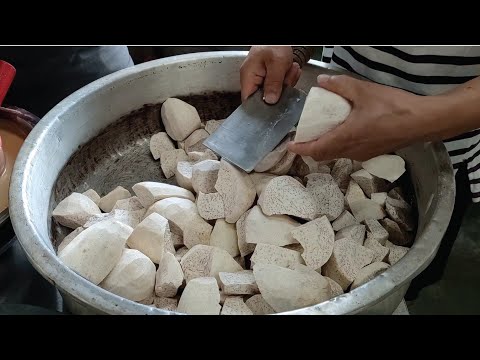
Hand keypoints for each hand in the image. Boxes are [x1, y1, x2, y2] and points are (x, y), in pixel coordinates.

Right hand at [240, 46, 301, 103]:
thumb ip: (273, 83)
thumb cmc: (274, 45)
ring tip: (289, 69)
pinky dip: (287, 78)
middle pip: (264, 98)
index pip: (248, 102)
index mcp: (248, 78)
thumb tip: (270, 101)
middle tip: (286, 77)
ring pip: (275, 92)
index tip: (274, 105)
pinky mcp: (270, 78)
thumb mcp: (276, 63)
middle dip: (279, 90)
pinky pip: (280, 85)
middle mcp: (253, 80)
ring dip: (286, 82)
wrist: (280, 37)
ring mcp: (262, 79)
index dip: (260, 107)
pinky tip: (290, 69)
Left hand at [288, 74, 427, 160]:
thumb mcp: (364, 91)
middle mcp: (351, 151)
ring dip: (326, 148)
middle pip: (324, 155)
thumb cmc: (394, 108)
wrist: (423, 122)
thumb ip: (341, 85)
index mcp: (345, 138)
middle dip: (311, 149)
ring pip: (337, 155)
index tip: (290, 145)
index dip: (300, 149)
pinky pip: (349, 153)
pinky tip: (344, 133)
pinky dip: (340, 146)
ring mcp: (363, 154)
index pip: (315, 149)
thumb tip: (322, 82)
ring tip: (322, 133)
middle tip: (304, 138)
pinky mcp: (373, 152)